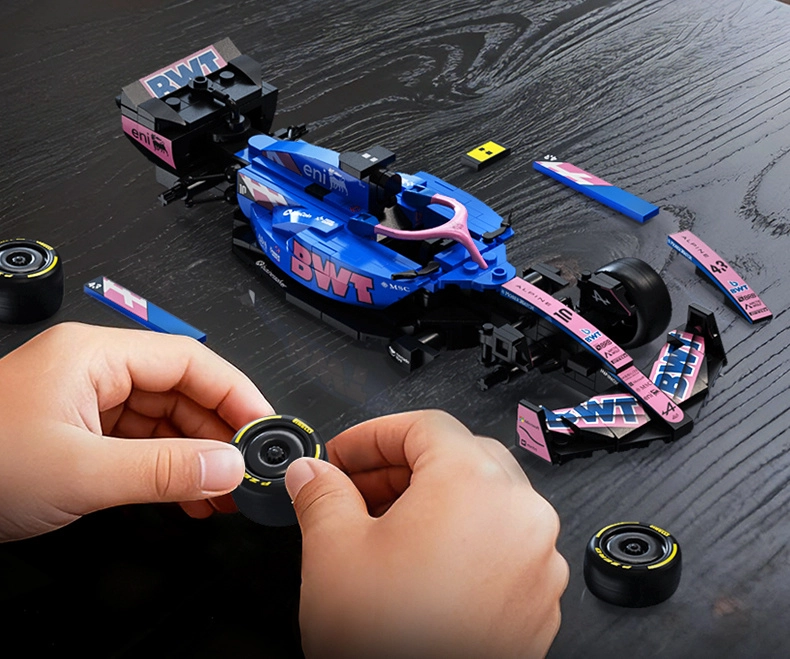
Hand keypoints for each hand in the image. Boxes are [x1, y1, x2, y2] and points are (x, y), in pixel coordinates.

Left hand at [0, 322, 273, 541]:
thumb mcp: (80, 471)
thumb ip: (163, 470)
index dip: (236, 393)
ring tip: (225, 494)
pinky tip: (190, 497)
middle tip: (250, 471)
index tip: (265, 427)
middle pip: (181, 391)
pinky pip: (141, 444)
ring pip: (164, 421)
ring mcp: (87, 402)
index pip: (189, 362)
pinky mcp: (80, 432)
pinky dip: (169, 470)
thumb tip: (228, 467)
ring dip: (197, 457)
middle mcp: (96, 371)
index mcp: (96, 355)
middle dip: (219, 433)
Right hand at [285, 410, 567, 658]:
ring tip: (383, 530)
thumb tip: (313, 473)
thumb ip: (321, 493)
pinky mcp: (540, 598)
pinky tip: (420, 566)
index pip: (423, 425)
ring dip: (433, 501)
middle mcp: (521, 514)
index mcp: (474, 484)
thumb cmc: (389, 647)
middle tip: (357, 488)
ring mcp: (538, 559)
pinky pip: (502, 543)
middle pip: (459, 456)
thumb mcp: (333, 552)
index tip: (343, 455)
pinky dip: (463, 538)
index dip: (372, 435)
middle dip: (401, 467)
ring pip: (484, 499)